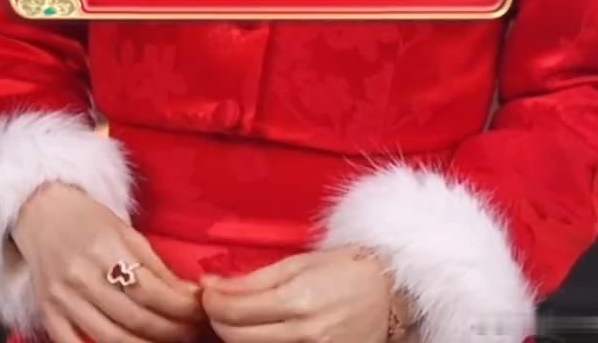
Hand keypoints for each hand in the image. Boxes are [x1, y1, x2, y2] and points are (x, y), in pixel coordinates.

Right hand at [10, 180, 207, 342]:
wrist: (41, 213)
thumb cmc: (89, 219)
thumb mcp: (126, 231)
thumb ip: (155, 265)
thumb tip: (188, 294)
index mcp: (106, 247)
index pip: (151, 289)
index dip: (180, 307)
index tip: (200, 313)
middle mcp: (82, 275)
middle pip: (135, 318)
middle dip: (171, 331)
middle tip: (192, 333)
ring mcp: (63, 298)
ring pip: (110, 338)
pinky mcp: (48, 313)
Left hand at [198, 244, 392, 342]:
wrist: (392, 294)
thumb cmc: (346, 269)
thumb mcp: (300, 262)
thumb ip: (255, 278)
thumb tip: (212, 284)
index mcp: (299, 299)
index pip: (236, 311)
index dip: (213, 303)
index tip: (206, 293)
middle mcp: (306, 333)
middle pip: (239, 338)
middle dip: (218, 323)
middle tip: (214, 307)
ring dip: (236, 337)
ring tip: (235, 321)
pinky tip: (258, 334)